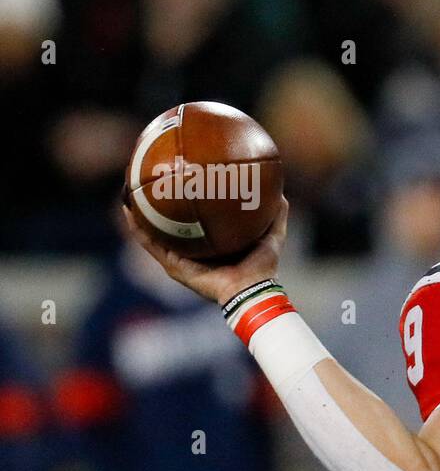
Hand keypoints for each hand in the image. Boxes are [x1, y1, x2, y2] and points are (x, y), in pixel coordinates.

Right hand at [122, 196, 289, 304]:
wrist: (251, 291)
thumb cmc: (263, 267)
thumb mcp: (271, 234)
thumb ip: (275, 214)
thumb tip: (280, 192)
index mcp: (213, 243)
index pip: (197, 219)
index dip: (188, 201)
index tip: (181, 179)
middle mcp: (194, 250)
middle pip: (171, 224)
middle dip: (158, 204)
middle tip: (149, 181)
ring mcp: (181, 259)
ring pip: (154, 232)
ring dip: (140, 214)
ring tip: (128, 193)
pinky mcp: (174, 267)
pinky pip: (151, 245)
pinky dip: (138, 229)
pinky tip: (128, 211)